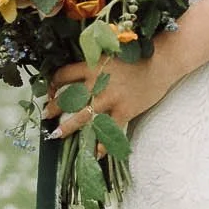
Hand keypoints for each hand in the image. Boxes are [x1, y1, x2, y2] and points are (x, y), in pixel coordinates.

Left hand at [43, 46, 171, 132]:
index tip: (51, 91)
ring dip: (68, 127)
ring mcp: (112, 98)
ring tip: (56, 134)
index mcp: (93, 66)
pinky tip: (94, 152)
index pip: (64, 74)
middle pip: (69, 97)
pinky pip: (109, 130)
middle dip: (54, 108)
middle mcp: (99, 82)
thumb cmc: (138, 58)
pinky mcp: (125, 110)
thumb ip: (96, 67)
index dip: (54, 83)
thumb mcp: (111, 56)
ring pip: (83, 116)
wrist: (163, 62)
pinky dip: (101, 143)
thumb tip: (80, 78)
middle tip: (46, 115)